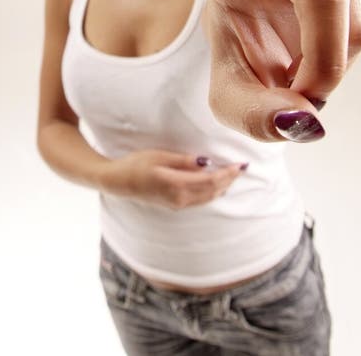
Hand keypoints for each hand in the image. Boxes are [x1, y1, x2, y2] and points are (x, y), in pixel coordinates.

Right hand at [100, 149, 246, 210]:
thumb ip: (184, 161)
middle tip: (242, 167)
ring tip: (234, 174)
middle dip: (229, 180)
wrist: (119, 182)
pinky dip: (212, 191)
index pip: (210, 181)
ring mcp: (177, 204)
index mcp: (176, 185)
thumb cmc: (137, 164)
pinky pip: (200, 200)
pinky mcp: (175, 205)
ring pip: (207, 198)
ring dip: (222, 186)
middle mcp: (180, 199)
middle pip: (212, 192)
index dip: (227, 174)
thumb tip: (206, 162)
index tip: (240, 165)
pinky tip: (217, 183)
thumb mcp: (160, 156)